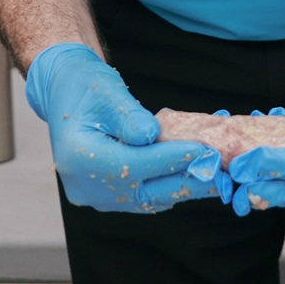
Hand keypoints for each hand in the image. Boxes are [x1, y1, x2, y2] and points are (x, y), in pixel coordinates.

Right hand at [24, 44, 217, 212]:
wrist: (64, 91)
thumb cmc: (84, 86)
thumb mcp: (106, 91)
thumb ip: (130, 117)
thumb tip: (153, 136)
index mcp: (79, 159)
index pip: (135, 165)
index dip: (172, 158)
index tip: (204, 151)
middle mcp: (85, 186)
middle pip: (145, 190)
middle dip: (186, 179)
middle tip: (220, 172)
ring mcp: (95, 195)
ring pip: (148, 197)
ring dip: (181, 185)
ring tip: (214, 175)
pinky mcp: (106, 196)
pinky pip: (142, 195)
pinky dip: (167, 184)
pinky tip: (192, 172)